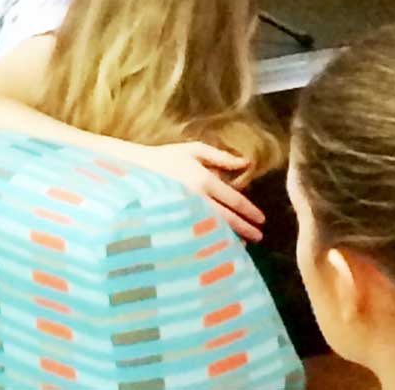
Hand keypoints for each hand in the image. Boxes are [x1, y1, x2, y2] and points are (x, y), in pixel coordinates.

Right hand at [127, 141, 264, 242]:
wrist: (133, 169)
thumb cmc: (165, 157)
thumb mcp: (192, 150)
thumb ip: (220, 157)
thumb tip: (245, 163)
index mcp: (203, 179)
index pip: (234, 200)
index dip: (250, 211)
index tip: (262, 219)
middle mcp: (197, 198)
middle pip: (229, 219)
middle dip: (246, 229)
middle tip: (259, 236)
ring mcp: (186, 212)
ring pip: (216, 230)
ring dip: (233, 238)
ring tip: (244, 243)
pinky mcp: (176, 222)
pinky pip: (200, 234)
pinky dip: (213, 240)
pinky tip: (220, 244)